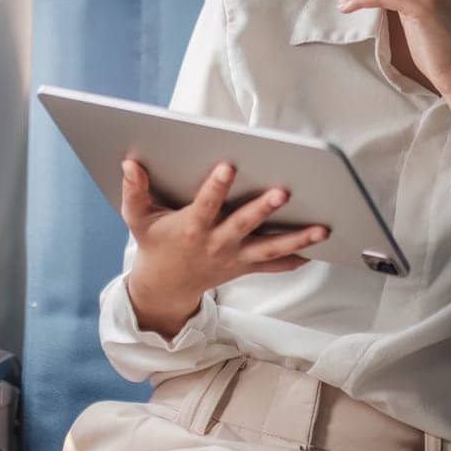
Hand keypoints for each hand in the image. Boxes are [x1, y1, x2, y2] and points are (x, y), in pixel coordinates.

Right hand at [120, 159, 328, 336]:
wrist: (165, 286)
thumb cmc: (154, 243)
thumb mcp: (138, 219)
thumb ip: (134, 191)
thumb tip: (130, 163)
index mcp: (192, 228)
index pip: (206, 204)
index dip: (216, 186)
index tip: (228, 166)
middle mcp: (217, 243)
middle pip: (244, 225)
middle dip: (263, 209)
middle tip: (283, 192)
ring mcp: (234, 257)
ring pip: (269, 248)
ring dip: (296, 239)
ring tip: (321, 229)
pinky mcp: (245, 266)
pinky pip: (274, 265)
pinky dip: (296, 259)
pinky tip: (318, 248)